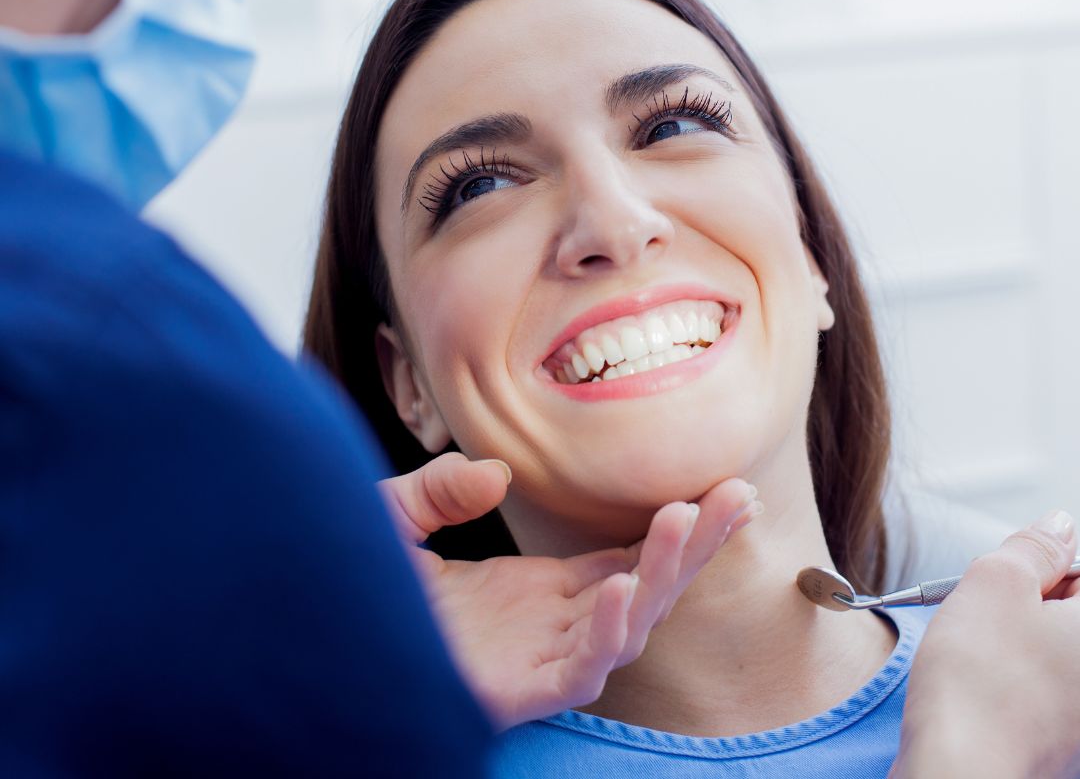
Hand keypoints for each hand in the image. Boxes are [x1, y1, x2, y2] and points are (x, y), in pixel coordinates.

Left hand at [379, 453, 759, 730]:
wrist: (311, 636)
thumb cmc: (353, 589)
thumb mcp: (396, 517)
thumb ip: (441, 490)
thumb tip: (496, 474)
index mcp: (535, 591)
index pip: (625, 557)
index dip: (673, 529)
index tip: (721, 489)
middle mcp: (547, 625)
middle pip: (644, 586)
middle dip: (696, 546)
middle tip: (741, 495)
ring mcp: (534, 659)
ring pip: (625, 627)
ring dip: (661, 576)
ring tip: (686, 518)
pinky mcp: (512, 692)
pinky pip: (576, 672)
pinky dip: (605, 635)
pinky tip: (619, 587)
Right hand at [892, 510, 1079, 778]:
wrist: (961, 767)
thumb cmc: (980, 682)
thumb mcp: (995, 581)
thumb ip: (1032, 546)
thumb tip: (1058, 526)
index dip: (1047, 565)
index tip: (1021, 574)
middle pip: (1076, 610)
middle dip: (1039, 599)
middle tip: (997, 609)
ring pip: (1059, 647)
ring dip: (1026, 637)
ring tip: (987, 648)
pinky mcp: (1069, 738)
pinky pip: (1049, 685)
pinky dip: (1020, 675)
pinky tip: (990, 682)